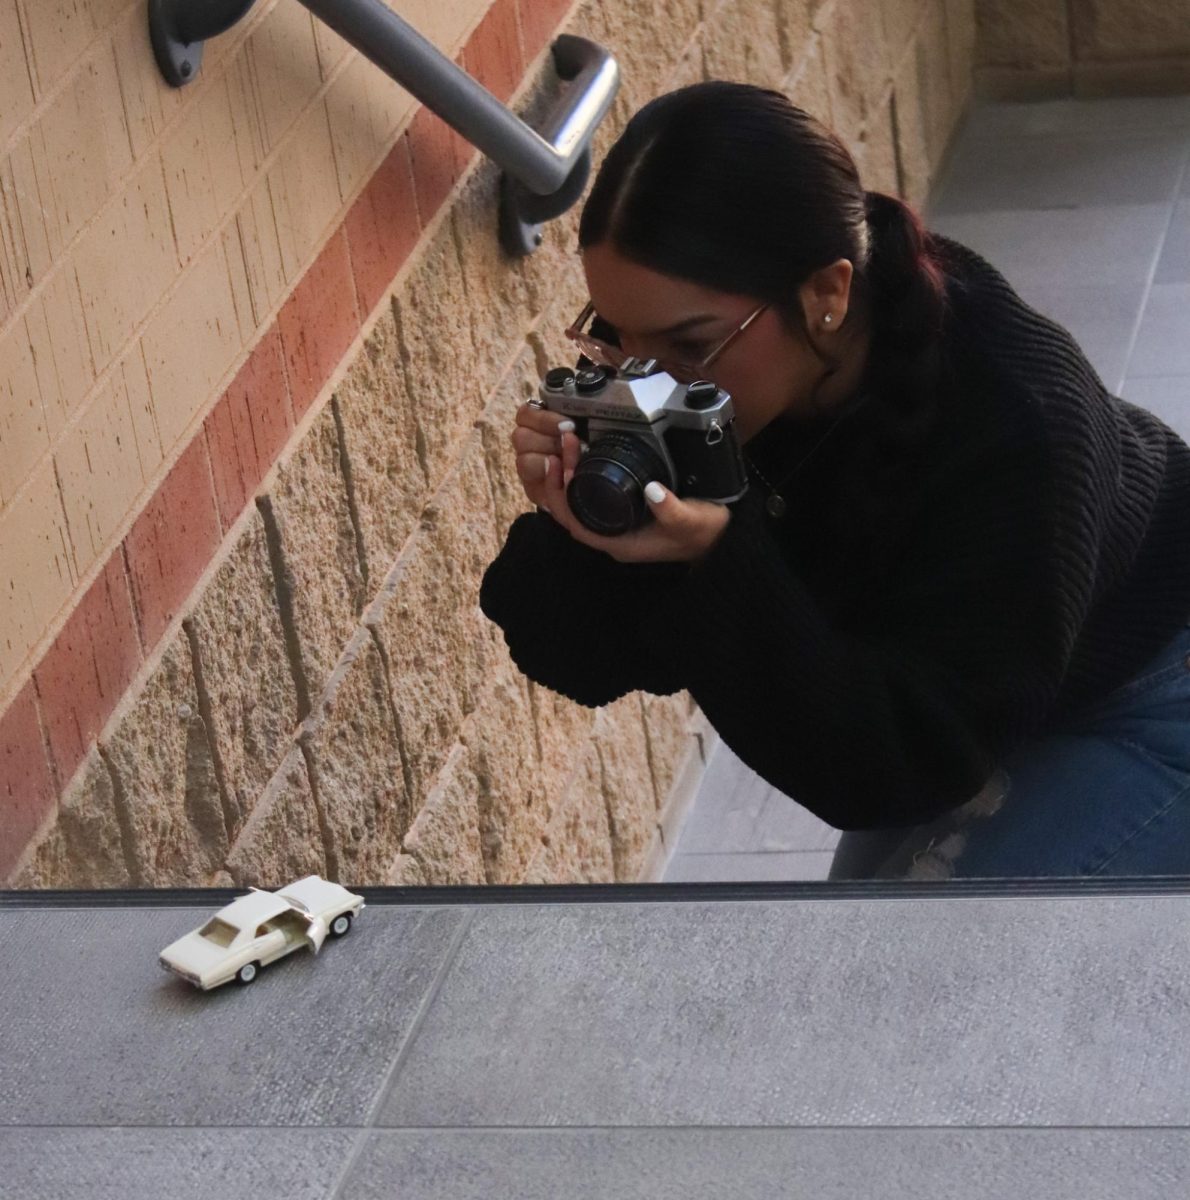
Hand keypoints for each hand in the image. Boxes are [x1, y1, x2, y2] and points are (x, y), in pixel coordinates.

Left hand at [512, 403, 731, 564]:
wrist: (719, 539)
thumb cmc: (704, 532)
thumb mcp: (692, 520)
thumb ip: (671, 508)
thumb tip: (652, 489)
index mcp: (621, 542)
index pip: (576, 524)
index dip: (561, 497)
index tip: (560, 465)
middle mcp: (613, 537)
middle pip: (571, 512)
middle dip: (561, 479)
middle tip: (567, 443)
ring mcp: (617, 528)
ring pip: (580, 505)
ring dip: (570, 476)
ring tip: (572, 444)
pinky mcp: (624, 517)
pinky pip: (592, 499)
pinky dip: (583, 479)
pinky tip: (586, 458)